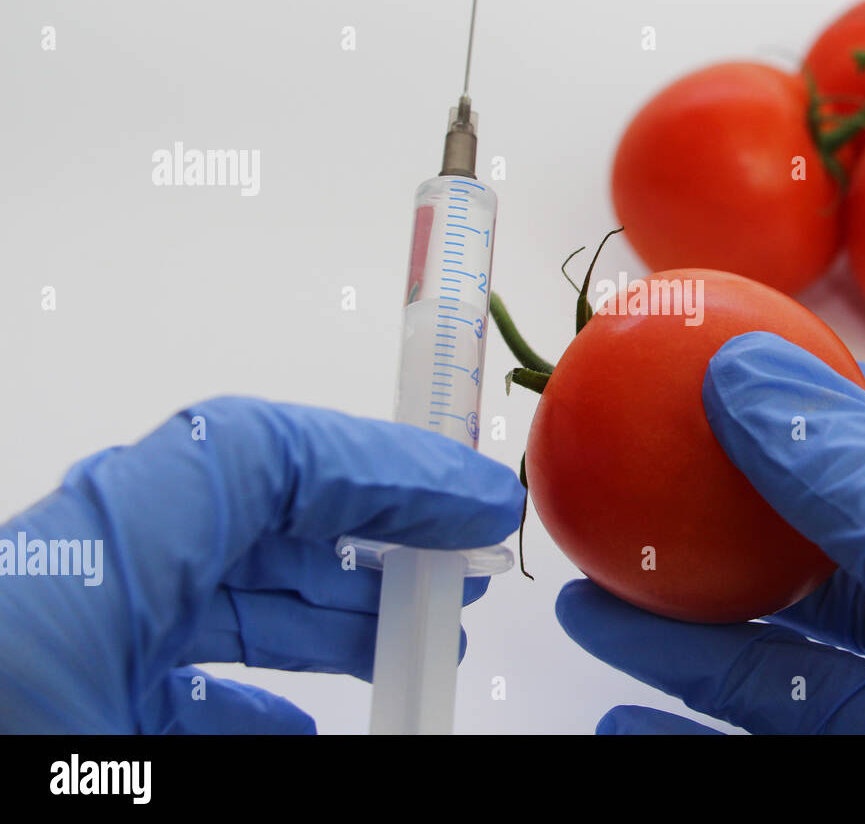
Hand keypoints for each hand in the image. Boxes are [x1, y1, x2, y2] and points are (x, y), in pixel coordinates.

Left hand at [0, 397, 523, 732]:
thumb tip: (333, 722)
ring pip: (216, 584)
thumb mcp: (135, 748)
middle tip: (460, 560)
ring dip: (323, 606)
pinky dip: (253, 680)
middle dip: (370, 530)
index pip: (254, 454)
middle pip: (248, 509)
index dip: (380, 462)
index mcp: (80, 572)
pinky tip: (299, 723)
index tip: (469, 501)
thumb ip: (257, 721)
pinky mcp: (56, 695)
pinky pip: (173, 665)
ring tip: (410, 638)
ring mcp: (61, 643)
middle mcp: (69, 585)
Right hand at [556, 332, 864, 733]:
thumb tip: (756, 376)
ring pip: (796, 661)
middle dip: (737, 517)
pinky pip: (776, 754)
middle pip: (846, 549)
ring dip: (690, 630)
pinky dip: (693, 731)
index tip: (738, 374)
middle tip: (645, 481)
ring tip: (599, 597)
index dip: (841, 402)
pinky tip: (629, 715)